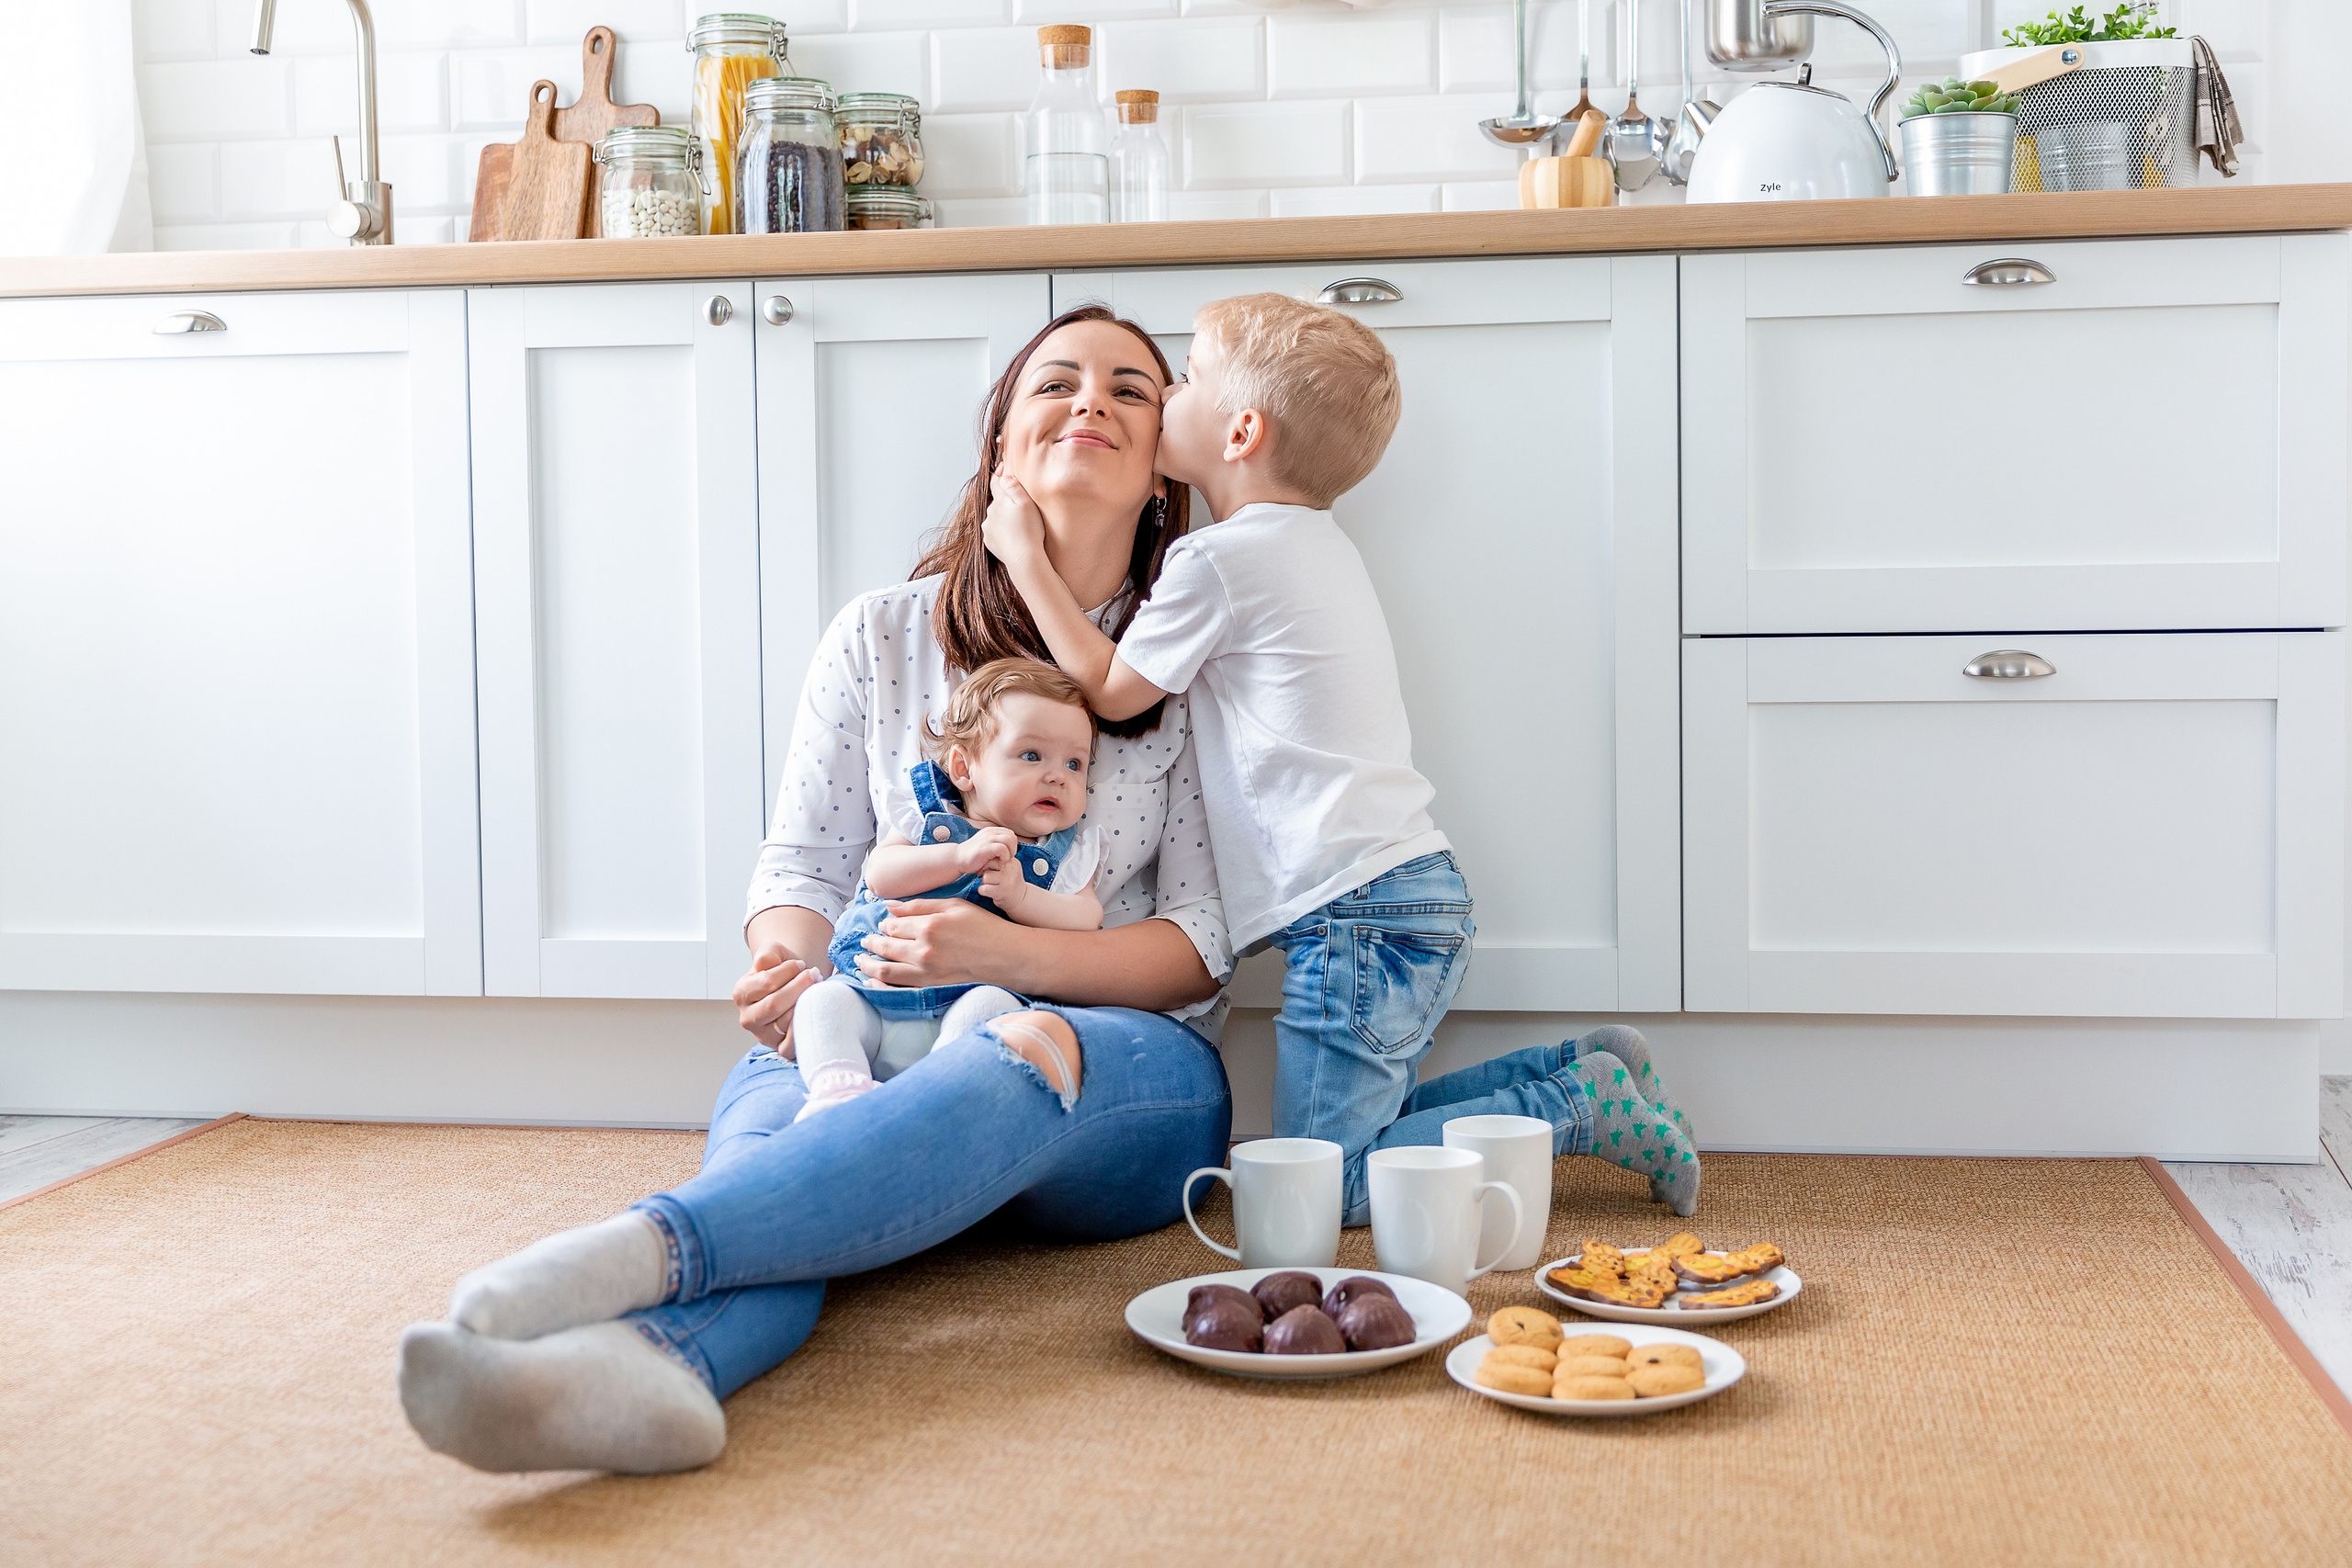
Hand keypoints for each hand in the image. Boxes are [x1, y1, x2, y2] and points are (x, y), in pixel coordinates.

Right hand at [732, 944, 821, 1056]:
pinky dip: (803, 1030)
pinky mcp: (778, 1047)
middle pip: (774, 1005)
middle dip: (799, 987)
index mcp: (741, 993)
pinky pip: (790, 1046)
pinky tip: (812, 1013)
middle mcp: (747, 1018)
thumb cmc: (783, 970)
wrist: (794, 984)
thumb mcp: (773, 953)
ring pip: (786, 1022)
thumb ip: (767, 953)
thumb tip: (765, 963)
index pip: (767, 983)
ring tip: (815, 990)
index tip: (800, 964)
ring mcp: (762, 1035)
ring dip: (806, 1004)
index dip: (788, 971)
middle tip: (814, 975)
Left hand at [856, 898, 1024, 989]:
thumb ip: (919, 906)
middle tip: (865, 942)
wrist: (1008, 957)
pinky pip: (897, 989)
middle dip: (871, 943)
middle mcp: (923, 950)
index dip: (885, 924)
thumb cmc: (984, 928)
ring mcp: (926, 972)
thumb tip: (889, 906)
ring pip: (885, 970)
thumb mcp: (954, 906)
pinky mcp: (931, 988)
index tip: (884, 925)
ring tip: (860, 961)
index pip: (893, 925)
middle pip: (885, 947)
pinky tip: (872, 981)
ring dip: (868, 965)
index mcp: (929, 926)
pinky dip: (880, 985)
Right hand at [958, 825, 1018, 877]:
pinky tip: (999, 863)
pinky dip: (1004, 857)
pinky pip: (1002, 849)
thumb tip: (1011, 847)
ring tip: (1003, 861)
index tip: (1006, 855)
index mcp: (991, 831)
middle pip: (1012, 836)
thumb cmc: (973, 856)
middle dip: (1013, 849)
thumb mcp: (986, 846)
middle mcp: (990, 832)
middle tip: (1006, 859)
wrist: (957, 859)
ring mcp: (987, 839)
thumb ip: (997, 844)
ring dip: (1010, 853)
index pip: (1010, 834)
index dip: (1012, 845)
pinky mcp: (985, 847)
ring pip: (1009, 840)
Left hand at [977, 853, 1028, 914]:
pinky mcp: (1001, 892)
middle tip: (990, 878)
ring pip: (985, 877)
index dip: (988, 863)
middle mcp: (1011, 869)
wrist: (1021, 898)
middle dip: (985, 871)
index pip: (994, 855)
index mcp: (1012, 861)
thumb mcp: (1009, 868)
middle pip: (988, 864)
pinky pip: (983, 889)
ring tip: (991, 885)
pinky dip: (983, 891)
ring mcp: (1007, 881)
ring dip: (984, 882)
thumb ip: (999, 861)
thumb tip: (982, 858)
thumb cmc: (1010, 882)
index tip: (990, 869)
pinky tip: (989, 892)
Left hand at [980, 465, 1047, 576]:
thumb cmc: (1029, 530)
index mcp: (999, 501)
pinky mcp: (990, 542)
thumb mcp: (1026, 503)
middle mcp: (990, 513)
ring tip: (1017, 522)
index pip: (996, 482)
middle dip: (1004, 498)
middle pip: (996, 501)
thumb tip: (1003, 476)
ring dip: (1003, 516)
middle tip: (1017, 501)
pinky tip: (1012, 535)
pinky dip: (1002, 531)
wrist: (1024, 558)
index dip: (1000, 473)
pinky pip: (995, 532)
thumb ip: (1014, 487)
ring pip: (995, 517)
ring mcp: (988, 528)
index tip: (1004, 466)